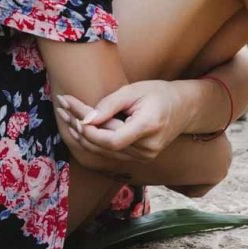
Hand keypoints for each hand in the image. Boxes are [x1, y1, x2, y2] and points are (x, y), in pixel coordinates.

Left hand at [54, 79, 193, 164]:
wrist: (184, 108)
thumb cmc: (159, 93)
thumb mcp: (135, 90)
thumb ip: (110, 105)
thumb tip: (85, 120)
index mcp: (149, 127)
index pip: (112, 139)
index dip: (90, 131)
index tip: (73, 112)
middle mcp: (148, 148)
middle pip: (105, 146)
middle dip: (80, 129)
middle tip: (62, 108)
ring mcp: (145, 156)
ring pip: (105, 152)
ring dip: (83, 135)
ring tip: (66, 115)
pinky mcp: (140, 158)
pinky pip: (111, 152)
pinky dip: (94, 141)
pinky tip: (80, 128)